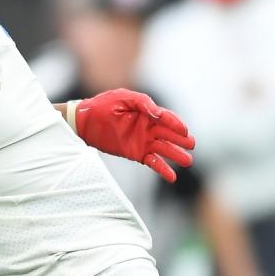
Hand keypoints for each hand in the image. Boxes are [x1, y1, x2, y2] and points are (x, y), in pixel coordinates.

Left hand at [73, 89, 195, 182]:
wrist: (83, 121)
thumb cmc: (102, 105)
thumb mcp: (122, 98)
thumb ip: (142, 103)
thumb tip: (158, 113)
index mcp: (147, 112)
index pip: (167, 119)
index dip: (176, 124)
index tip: (183, 131)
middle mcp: (149, 128)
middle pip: (170, 135)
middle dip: (182, 140)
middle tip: (191, 145)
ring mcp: (143, 141)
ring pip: (164, 149)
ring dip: (176, 155)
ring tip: (187, 161)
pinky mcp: (136, 153)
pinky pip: (152, 162)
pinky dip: (162, 169)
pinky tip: (172, 177)